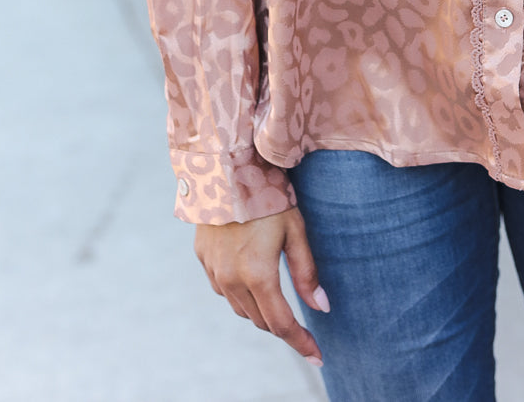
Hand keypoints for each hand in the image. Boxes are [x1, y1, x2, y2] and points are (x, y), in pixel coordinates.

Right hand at [194, 208, 329, 367]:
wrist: (226, 168)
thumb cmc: (268, 195)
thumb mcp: (295, 229)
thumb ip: (307, 272)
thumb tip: (321, 307)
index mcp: (258, 275)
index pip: (281, 324)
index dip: (300, 342)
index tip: (317, 356)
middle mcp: (231, 280)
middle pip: (260, 320)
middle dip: (282, 326)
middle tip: (302, 325)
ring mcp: (213, 270)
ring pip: (240, 308)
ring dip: (260, 310)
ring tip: (278, 298)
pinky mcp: (202, 258)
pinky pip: (224, 289)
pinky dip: (240, 292)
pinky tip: (251, 277)